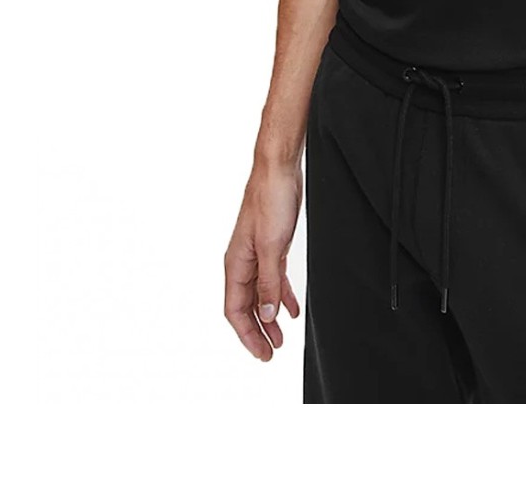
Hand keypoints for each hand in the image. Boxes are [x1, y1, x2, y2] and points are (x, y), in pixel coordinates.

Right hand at [224, 160, 302, 360]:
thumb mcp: (272, 247)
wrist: (279, 171)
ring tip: (281, 337)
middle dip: (258, 331)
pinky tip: (291, 309)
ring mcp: (257, 254)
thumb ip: (268, 282)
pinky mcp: (272, 246)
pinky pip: (273, 279)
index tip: (262, 354)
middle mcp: (242, 262)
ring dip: (269, 316)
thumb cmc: (270, 201)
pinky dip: (281, 295)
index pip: (235, 310)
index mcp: (236, 264)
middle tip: (272, 353)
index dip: (247, 334)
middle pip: (246, 306)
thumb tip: (266, 314)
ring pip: (260, 294)